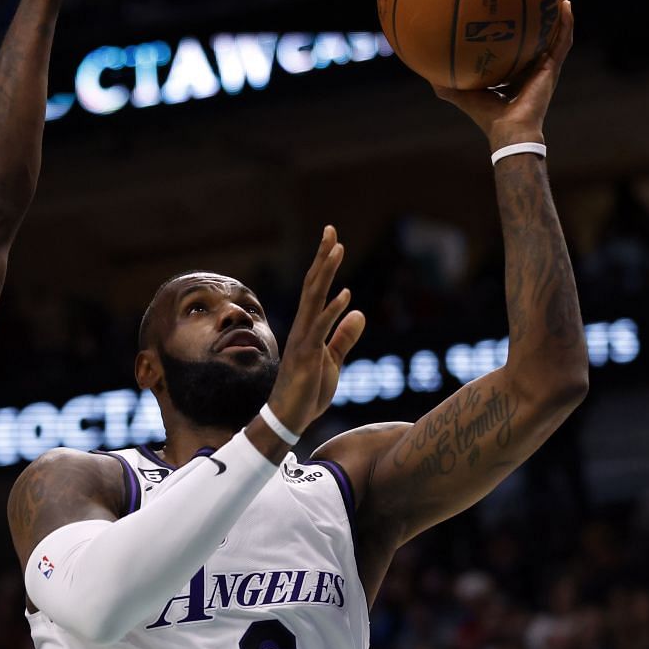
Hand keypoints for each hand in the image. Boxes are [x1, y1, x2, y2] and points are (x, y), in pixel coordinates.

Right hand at [265, 226, 365, 434]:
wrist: (289, 419)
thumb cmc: (307, 392)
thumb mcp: (332, 361)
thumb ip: (344, 337)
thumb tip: (359, 313)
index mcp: (309, 328)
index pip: (317, 289)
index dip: (325, 264)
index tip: (333, 240)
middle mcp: (303, 328)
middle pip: (313, 285)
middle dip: (323, 258)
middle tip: (330, 230)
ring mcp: (303, 340)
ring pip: (314, 299)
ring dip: (326, 273)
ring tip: (337, 249)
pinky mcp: (307, 356)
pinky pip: (320, 329)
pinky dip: (332, 311)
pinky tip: (346, 294)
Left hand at [433, 0, 575, 150]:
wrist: (508, 130)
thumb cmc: (486, 116)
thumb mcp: (462, 94)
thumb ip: (446, 82)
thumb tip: (424, 69)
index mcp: (515, 72)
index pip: (517, 46)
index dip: (517, 29)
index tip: (512, 8)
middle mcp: (532, 67)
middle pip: (540, 35)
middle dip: (541, 14)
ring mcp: (545, 67)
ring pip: (557, 34)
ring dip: (560, 12)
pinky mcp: (552, 69)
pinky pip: (562, 40)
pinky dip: (566, 22)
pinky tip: (565, 3)